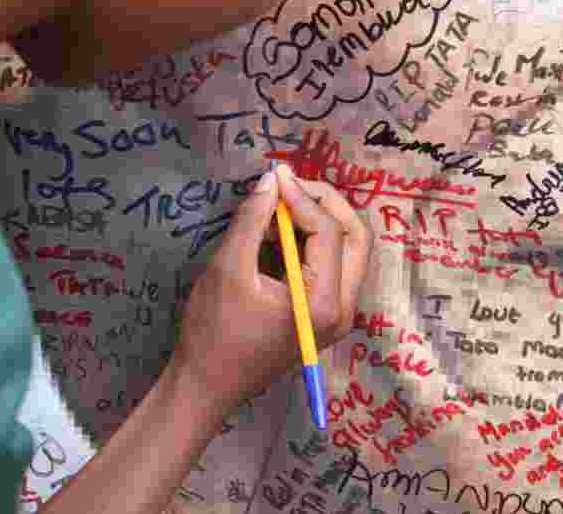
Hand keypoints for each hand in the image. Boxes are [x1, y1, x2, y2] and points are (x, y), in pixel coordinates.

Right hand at [168, 163, 373, 416]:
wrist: (206, 387)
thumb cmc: (214, 333)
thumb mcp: (227, 269)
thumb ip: (252, 220)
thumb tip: (270, 180)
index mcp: (324, 302)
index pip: (328, 232)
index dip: (301, 197)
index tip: (273, 175)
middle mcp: (343, 310)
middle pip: (355, 238)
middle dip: (325, 203)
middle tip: (288, 186)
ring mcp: (337, 316)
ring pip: (349, 251)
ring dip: (321, 220)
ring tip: (279, 208)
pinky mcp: (324, 316)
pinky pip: (333, 267)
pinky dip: (313, 242)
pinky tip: (279, 233)